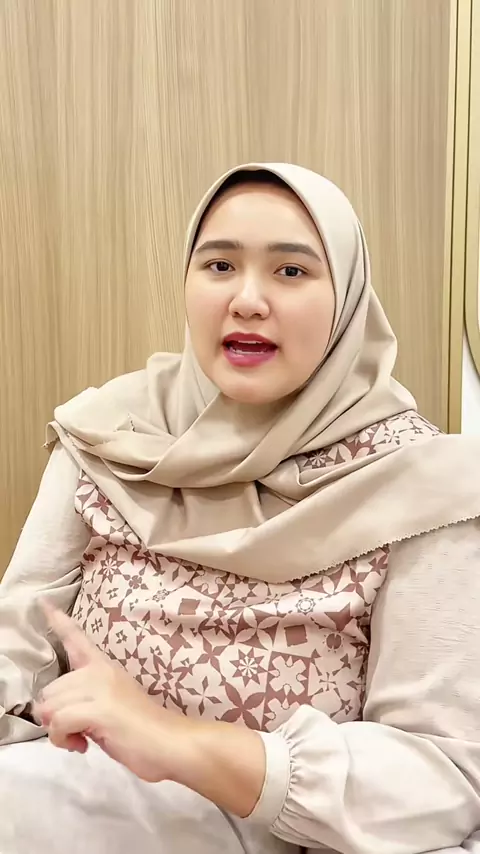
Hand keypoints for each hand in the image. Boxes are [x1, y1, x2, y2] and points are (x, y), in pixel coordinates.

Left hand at [35, 603, 195, 781]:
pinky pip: (58, 723)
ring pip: (50, 707)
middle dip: (55, 716)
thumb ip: (84, 701)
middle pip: (50, 690)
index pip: (77, 639)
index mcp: (104, 667)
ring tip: (81, 739)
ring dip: (58, 732)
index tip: (44, 602)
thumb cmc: (142, 730)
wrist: (170, 743)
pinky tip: (81, 745)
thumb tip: (49, 714)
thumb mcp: (110, 706)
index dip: (59, 622)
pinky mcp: (99, 709)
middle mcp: (100, 671)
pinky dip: (62, 740)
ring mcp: (100, 688)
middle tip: (78, 731)